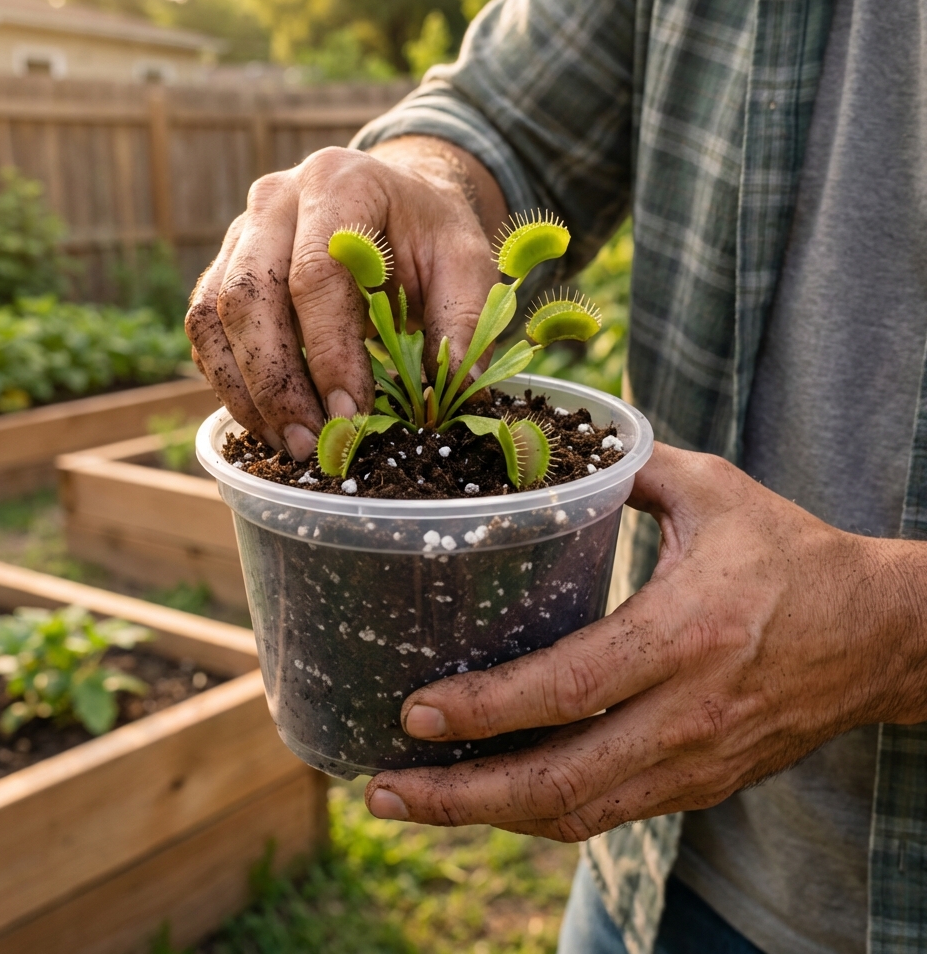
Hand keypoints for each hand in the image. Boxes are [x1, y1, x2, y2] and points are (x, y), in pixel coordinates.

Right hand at [185, 139, 506, 459]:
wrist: (393, 198)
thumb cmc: (428, 232)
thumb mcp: (465, 262)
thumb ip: (463, 320)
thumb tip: (453, 390)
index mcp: (338, 183)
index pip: (315, 273)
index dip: (329, 352)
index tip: (352, 414)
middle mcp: (274, 200)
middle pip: (248, 295)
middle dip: (276, 381)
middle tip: (311, 442)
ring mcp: (239, 232)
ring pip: (212, 316)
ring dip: (245, 390)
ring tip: (289, 444)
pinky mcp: (223, 268)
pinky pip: (206, 331)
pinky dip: (230, 382)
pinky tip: (268, 423)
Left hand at [364, 442, 926, 839]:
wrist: (879, 635)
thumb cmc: (792, 554)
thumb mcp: (714, 492)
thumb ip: (630, 466)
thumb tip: (552, 442)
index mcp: (687, 633)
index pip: (570, 688)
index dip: (486, 710)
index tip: (416, 713)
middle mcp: (688, 713)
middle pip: (561, 782)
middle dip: (461, 796)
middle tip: (382, 787)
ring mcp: (696, 761)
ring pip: (580, 813)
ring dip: (490, 816)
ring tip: (413, 802)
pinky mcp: (701, 782)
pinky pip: (609, 812)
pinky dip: (541, 809)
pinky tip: (491, 793)